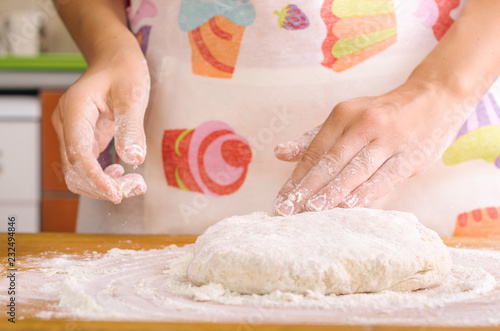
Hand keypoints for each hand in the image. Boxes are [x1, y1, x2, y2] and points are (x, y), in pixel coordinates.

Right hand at [52, 50, 149, 202]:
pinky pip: (87, 166)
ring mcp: (73, 133)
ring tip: (134, 184)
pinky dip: (102, 177)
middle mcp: (67, 124)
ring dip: (103, 185)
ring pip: (78, 172)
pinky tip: (122, 175)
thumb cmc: (124, 71)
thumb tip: (134, 159)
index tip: (117, 194)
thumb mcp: (132, 95)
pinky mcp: (83, 139)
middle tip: (136, 188)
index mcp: (74, 110)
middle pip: (75, 169)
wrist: (116, 60)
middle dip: (102, 186)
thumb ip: (131, 127)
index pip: (78, 154)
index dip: (95, 179)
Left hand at [274, 82, 464, 215]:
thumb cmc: (381, 114)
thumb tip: (280, 153)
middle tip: (288, 209)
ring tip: (312, 210)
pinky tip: (350, 206)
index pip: (315, 150)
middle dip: (307, 187)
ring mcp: (389, 139)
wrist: (434, 98)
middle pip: (331, 161)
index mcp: (344, 114)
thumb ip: (314, 138)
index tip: (281, 199)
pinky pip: (385, 177)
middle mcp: (364, 124)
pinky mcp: (411, 155)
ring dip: (333, 192)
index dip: (297, 176)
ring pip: (356, 169)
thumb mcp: (346, 118)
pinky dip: (366, 193)